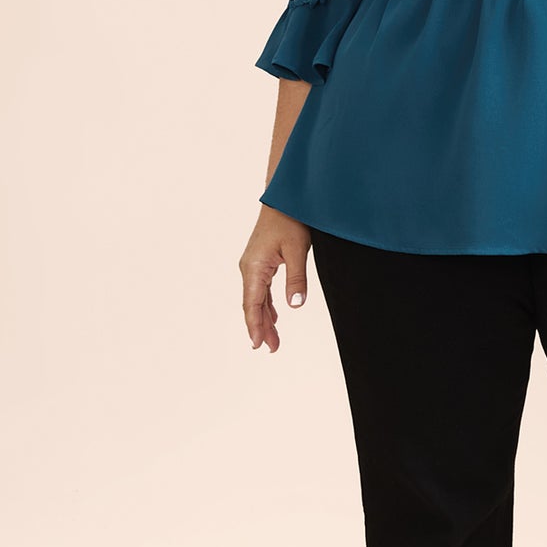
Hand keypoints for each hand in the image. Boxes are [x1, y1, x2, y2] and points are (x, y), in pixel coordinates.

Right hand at [240, 205, 312, 352]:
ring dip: (265, 318)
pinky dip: (266, 305)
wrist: (284, 197)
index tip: (258, 345)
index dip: (255, 326)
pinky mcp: (261, 261)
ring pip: (257, 299)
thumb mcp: (297, 249)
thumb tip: (295, 305)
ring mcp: (254, 265)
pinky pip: (261, 289)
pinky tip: (274, 316)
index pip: (252, 304)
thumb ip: (296, 278)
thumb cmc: (290, 219)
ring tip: (274, 340)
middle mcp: (249, 268)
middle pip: (252, 305)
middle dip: (261, 328)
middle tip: (271, 349)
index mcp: (254, 267)